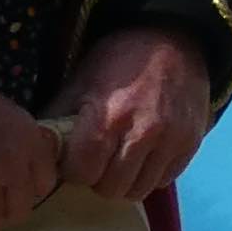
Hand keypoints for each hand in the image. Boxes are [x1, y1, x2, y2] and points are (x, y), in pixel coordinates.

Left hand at [51, 25, 215, 201]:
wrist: (173, 40)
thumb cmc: (119, 60)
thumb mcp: (80, 81)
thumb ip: (59, 118)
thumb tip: (40, 150)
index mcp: (108, 118)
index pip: (83, 173)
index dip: (74, 169)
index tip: (76, 158)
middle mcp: (142, 134)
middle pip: (111, 188)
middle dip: (99, 178)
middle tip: (99, 159)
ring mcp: (171, 142)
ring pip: (139, 190)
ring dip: (125, 180)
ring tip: (121, 159)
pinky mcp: (190, 146)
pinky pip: (164, 181)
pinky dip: (150, 175)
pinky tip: (144, 155)